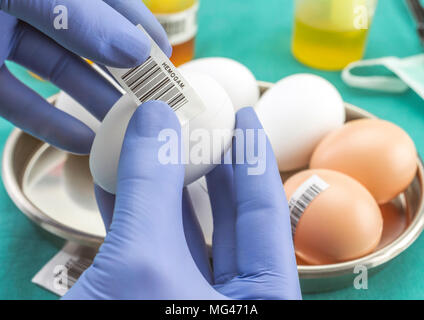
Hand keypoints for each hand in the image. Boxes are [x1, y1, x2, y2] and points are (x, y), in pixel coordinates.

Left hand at [0, 0, 170, 153]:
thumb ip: (80, 19)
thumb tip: (137, 51)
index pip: (103, 1)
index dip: (137, 24)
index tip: (164, 54)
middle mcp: (27, 6)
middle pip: (86, 42)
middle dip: (120, 69)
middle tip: (150, 97)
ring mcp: (1, 39)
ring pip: (57, 73)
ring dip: (93, 101)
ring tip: (125, 127)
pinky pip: (18, 102)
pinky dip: (49, 123)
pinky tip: (82, 142)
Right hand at [64, 103, 300, 299]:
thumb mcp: (143, 263)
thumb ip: (151, 187)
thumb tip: (155, 119)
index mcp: (263, 303)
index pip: (265, 213)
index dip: (254, 156)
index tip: (246, 115)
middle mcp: (234, 304)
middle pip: (228, 219)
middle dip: (211, 165)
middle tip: (202, 122)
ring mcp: (189, 304)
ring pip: (184, 232)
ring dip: (166, 184)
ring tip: (160, 140)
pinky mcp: (151, 302)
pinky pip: (150, 249)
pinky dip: (134, 211)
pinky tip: (119, 178)